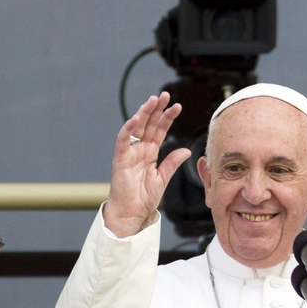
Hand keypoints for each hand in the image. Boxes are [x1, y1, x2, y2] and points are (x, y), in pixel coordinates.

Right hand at [103, 92, 190, 236]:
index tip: (178, 107)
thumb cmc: (143, 198)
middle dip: (156, 109)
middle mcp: (139, 149)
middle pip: (149, 124)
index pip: (160, 130)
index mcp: (150, 153)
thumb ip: (172, 163)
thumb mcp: (163, 178)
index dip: (168, 118)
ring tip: (153, 100)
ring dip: (144, 113)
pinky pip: (123, 140)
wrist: (131, 212)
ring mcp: (130, 152)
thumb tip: (186, 150)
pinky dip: (128, 128)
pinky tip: (136, 118)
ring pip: (136, 127)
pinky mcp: (120, 158)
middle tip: (165, 95)